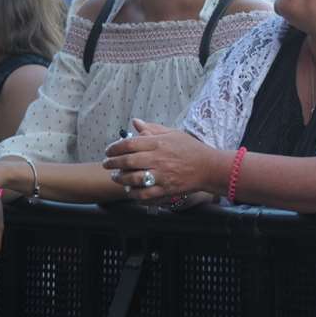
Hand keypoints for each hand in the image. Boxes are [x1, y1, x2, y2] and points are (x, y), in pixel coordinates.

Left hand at [103, 122, 221, 201]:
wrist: (209, 167)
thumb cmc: (191, 149)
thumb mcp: (173, 134)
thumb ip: (152, 129)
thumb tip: (135, 122)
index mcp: (159, 143)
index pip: (129, 144)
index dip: (115, 147)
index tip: (109, 150)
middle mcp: (158, 159)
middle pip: (127, 161)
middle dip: (112, 163)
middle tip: (106, 164)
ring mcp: (161, 175)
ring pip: (132, 179)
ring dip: (120, 179)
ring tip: (115, 177)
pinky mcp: (165, 189)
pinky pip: (143, 194)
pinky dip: (133, 193)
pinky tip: (129, 190)